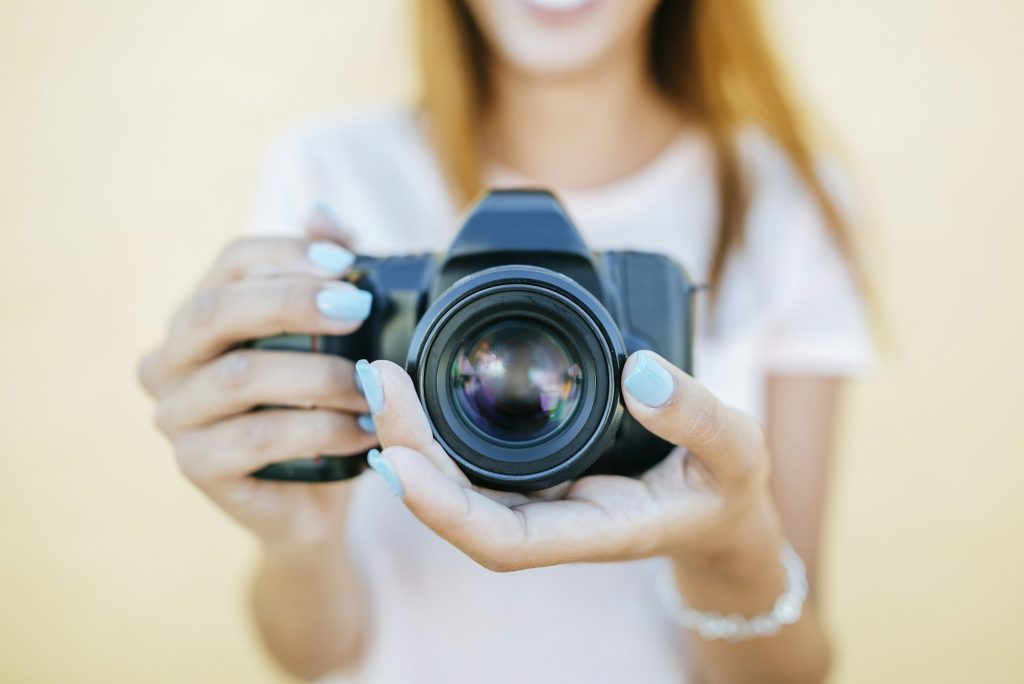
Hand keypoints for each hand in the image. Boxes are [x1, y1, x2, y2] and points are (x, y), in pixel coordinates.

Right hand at [138, 213, 377, 549]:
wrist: (310, 499)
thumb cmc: (317, 407)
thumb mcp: (329, 340)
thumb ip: (323, 276)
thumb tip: (322, 215)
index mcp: (198, 314)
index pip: (231, 262)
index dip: (289, 255)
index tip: (348, 267)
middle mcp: (170, 359)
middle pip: (220, 310)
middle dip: (294, 303)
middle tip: (358, 313)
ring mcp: (175, 415)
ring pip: (241, 377)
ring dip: (319, 375)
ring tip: (372, 385)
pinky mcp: (195, 465)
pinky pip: (259, 438)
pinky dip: (319, 429)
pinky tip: (363, 430)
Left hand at [357, 351, 784, 573]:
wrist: (720, 510)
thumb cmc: (726, 488)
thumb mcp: (735, 449)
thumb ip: (696, 415)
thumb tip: (643, 371)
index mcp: (595, 528)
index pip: (500, 540)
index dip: (440, 509)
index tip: (394, 460)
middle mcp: (553, 521)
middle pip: (458, 508)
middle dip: (407, 453)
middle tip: (377, 382)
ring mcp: (540, 500)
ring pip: (456, 486)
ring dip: (411, 439)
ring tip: (381, 381)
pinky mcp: (536, 474)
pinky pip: (472, 462)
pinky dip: (436, 432)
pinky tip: (412, 395)